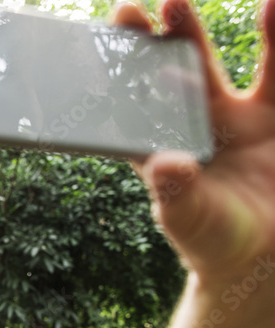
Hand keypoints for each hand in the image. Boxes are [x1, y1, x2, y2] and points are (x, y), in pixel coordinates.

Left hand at [117, 0, 274, 287]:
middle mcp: (200, 122)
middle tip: (155, 3)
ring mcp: (244, 116)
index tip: (112, 51)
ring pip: (238, 66)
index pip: (136, 103)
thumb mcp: (193, 222)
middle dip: (170, 37)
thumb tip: (166, 166)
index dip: (123, 75)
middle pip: (182, 70)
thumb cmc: (213, 240)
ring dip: (239, 34)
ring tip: (239, 2)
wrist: (263, 257)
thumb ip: (178, 196)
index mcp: (164, 144)